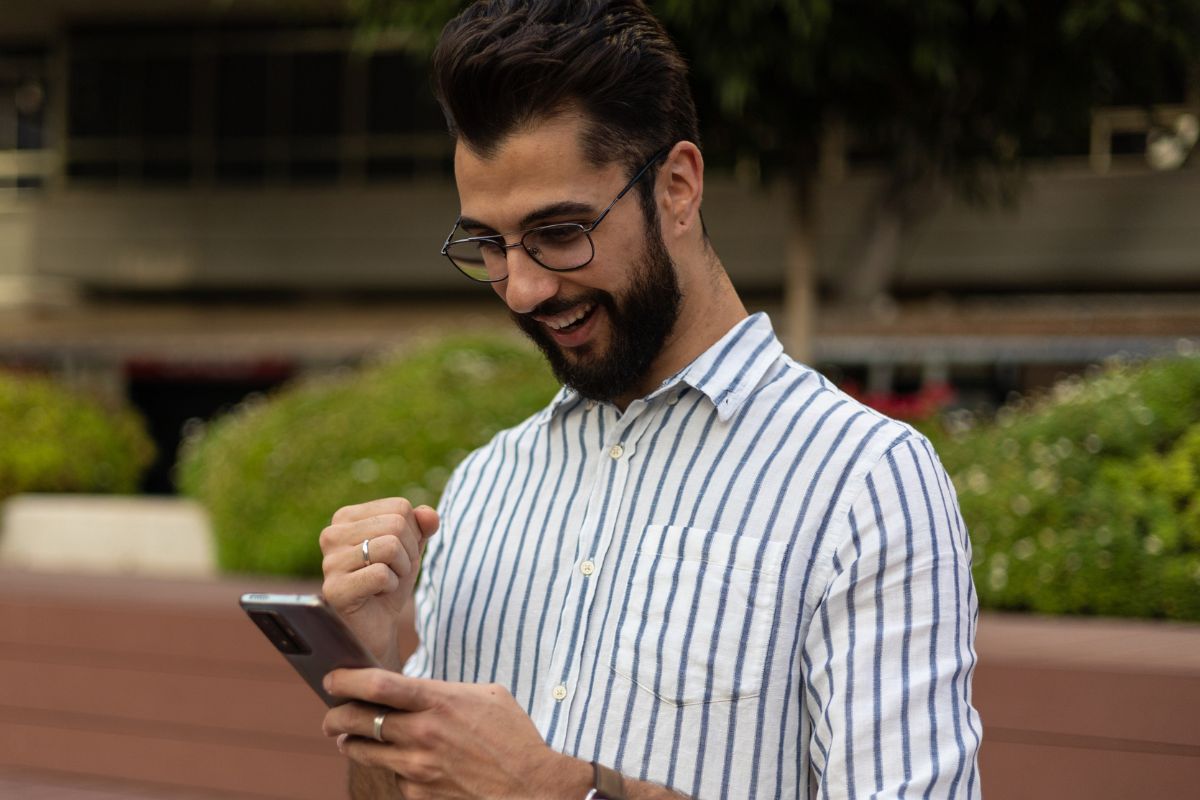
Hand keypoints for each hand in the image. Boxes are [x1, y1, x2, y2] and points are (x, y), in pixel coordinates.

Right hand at [320, 498, 438, 668]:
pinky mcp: (334, 589)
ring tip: (384, 583)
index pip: (400, 507)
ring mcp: (329, 562)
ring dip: (401, 570)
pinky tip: (376, 596)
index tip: (397, 555)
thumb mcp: (410, 548)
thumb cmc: (390, 583)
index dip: (413, 534)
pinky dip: (391, 587)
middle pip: (396, 524)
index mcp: (346, 517)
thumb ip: (422, 526)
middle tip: (393, 572)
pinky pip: (382, 574)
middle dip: (408, 553)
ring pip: (390, 546)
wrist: (376, 627)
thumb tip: (429, 515)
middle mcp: (331, 534)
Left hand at [321, 668, 579, 799]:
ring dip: (353, 743)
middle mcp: (423, 733)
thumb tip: (418, 691)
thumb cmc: (515, 737)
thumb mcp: (487, 696)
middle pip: (359, 720)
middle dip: (336, 716)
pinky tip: (404, 763)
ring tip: (349, 738)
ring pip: (366, 753)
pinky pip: (394, 777)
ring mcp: (419, 767)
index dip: (347, 680)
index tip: (332, 679)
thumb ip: (447, 691)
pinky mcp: (419, 794)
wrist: (532, 787)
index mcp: (439, 701)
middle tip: (331, 715)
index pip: (378, 685)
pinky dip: (394, 768)